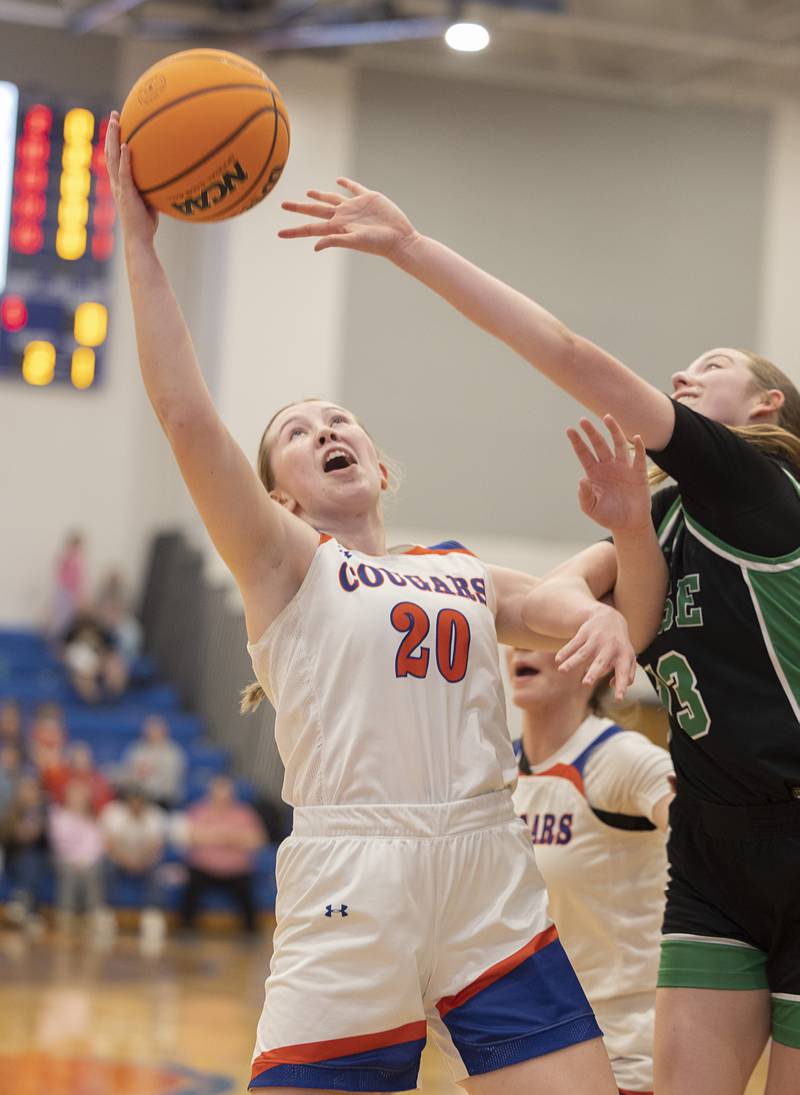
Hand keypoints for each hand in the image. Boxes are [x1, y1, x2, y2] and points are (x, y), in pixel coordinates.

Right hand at [104, 111, 158, 244]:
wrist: (139, 240)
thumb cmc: (146, 225)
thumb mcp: (151, 202)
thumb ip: (154, 188)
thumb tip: (169, 177)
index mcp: (120, 184)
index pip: (115, 158)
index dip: (114, 141)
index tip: (118, 125)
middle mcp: (116, 183)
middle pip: (110, 152)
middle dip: (111, 133)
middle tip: (114, 115)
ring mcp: (120, 188)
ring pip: (113, 158)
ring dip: (113, 139)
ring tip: (115, 122)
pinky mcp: (126, 194)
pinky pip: (124, 173)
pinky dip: (124, 159)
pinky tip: (126, 146)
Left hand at [279, 178, 417, 259]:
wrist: (399, 238)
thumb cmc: (379, 244)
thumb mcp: (355, 242)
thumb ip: (335, 241)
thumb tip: (315, 246)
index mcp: (337, 227)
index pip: (310, 228)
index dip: (294, 231)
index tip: (278, 234)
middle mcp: (342, 216)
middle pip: (315, 210)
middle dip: (299, 208)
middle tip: (283, 205)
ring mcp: (354, 207)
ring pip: (331, 199)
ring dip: (319, 196)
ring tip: (308, 193)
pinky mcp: (368, 198)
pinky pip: (353, 188)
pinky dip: (346, 184)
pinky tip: (339, 181)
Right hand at [554, 603, 636, 701]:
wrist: (610, 617)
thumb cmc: (619, 645)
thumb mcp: (629, 657)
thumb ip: (628, 675)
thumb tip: (614, 685)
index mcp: (623, 656)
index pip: (623, 672)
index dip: (621, 685)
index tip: (619, 699)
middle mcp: (610, 647)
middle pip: (600, 662)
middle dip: (593, 673)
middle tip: (586, 684)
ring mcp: (596, 639)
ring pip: (583, 653)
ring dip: (572, 662)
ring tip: (562, 671)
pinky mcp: (585, 632)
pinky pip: (573, 644)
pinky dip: (565, 652)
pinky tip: (558, 660)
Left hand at [567, 415, 649, 532]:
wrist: (628, 525)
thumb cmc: (608, 516)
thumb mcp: (592, 509)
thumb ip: (585, 495)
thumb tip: (582, 480)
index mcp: (594, 473)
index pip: (584, 454)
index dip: (577, 442)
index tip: (569, 429)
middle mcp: (608, 466)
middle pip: (599, 445)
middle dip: (591, 432)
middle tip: (583, 420)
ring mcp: (623, 468)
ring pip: (618, 445)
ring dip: (613, 431)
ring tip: (608, 418)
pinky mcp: (638, 474)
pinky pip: (639, 458)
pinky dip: (638, 447)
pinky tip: (636, 438)